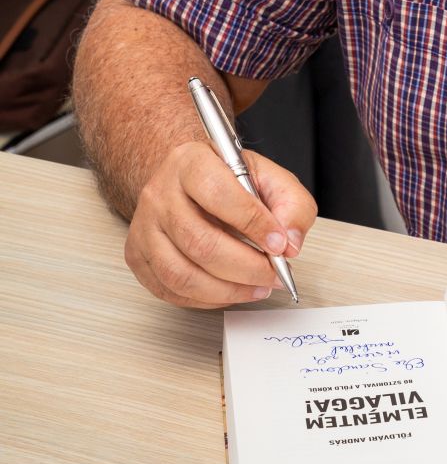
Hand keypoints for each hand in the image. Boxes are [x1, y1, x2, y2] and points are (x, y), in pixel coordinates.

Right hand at [123, 141, 315, 307]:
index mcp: (191, 163)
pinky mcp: (138, 256)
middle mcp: (159, 194)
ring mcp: (144, 227)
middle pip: (199, 242)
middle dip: (246, 266)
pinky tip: (230, 290)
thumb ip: (290, 204)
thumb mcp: (268, 176)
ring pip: (181, 274)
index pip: (219, 194)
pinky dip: (206, 300)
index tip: (280, 243)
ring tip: (257, 287)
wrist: (187, 182)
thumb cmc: (226, 180)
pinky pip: (170, 290)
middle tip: (273, 273)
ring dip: (227, 290)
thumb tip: (291, 242)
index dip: (254, 224)